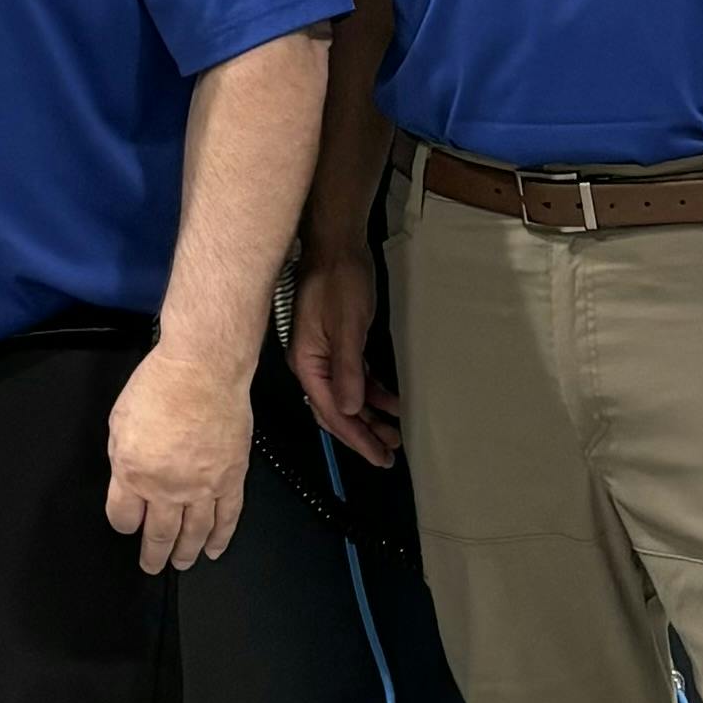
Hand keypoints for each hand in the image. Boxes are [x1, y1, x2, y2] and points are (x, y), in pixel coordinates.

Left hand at [105, 336, 252, 570]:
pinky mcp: (231, 479)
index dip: (124, 524)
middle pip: (159, 534)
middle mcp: (168, 487)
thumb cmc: (159, 385)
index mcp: (133, 473)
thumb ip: (122, 460)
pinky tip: (215, 550)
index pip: (124, 518)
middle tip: (152, 565)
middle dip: (154, 554)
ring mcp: (202, 487)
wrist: (203, 369)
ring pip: (195, 533)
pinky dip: (222, 537)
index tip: (127, 524)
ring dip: (187, 552)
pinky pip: (227, 518)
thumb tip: (127, 483)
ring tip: (181, 564)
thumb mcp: (119, 423)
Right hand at [290, 249, 401, 468]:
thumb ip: (347, 370)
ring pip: (346, 396)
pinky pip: (352, 378)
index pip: (331, 411)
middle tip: (389, 454)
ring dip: (369, 415)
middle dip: (363, 433)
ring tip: (395, 433)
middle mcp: (310, 363)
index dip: (356, 437)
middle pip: (335, 409)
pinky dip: (371, 392)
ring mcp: (322, 354)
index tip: (379, 456)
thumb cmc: (340, 281)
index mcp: (307, 363)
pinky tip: (390, 401)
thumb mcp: (347, 327)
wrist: (337, 245)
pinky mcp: (336, 343)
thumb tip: (349, 410)